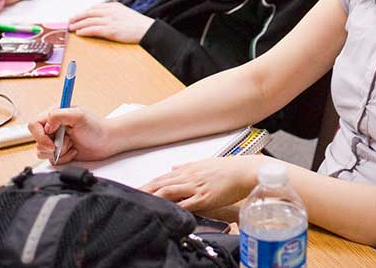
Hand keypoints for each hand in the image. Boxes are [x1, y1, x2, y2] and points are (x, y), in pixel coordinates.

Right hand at [29, 106, 118, 163]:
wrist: (107, 142)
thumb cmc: (96, 127)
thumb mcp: (79, 116)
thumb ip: (59, 115)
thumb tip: (46, 125)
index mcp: (55, 115)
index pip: (34, 124)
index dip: (40, 134)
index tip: (51, 140)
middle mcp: (53, 127)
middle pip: (37, 139)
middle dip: (51, 145)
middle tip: (67, 142)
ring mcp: (55, 140)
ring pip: (42, 151)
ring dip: (59, 151)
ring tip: (72, 145)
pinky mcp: (59, 152)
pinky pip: (52, 160)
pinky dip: (63, 158)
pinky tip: (74, 152)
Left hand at [68, 2, 154, 42]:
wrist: (147, 29)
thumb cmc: (138, 24)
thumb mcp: (125, 13)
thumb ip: (114, 14)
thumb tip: (104, 19)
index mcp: (114, 6)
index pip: (94, 8)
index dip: (84, 12)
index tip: (78, 16)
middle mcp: (110, 12)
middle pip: (88, 13)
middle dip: (77, 17)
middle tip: (70, 21)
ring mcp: (110, 20)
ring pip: (89, 21)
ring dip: (78, 24)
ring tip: (71, 28)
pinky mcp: (110, 30)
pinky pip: (93, 30)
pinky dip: (85, 31)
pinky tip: (79, 33)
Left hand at [140, 154, 262, 211]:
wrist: (245, 171)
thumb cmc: (228, 169)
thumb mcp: (204, 164)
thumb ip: (186, 167)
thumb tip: (172, 167)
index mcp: (188, 169)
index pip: (162, 178)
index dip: (147, 184)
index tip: (135, 189)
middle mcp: (189, 177)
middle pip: (161, 184)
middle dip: (144, 191)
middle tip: (130, 196)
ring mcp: (196, 187)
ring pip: (169, 192)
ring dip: (153, 197)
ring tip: (141, 203)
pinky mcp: (204, 197)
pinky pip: (186, 203)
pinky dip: (174, 207)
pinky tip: (166, 211)